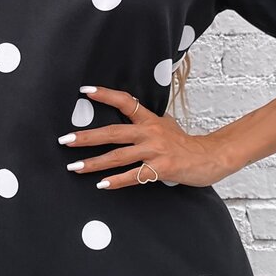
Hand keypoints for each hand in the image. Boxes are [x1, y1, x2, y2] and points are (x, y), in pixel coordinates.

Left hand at [57, 85, 229, 189]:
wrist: (209, 158)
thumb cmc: (184, 144)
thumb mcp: (165, 125)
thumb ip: (145, 122)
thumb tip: (127, 114)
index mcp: (149, 119)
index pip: (125, 101)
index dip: (105, 95)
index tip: (84, 91)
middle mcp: (150, 132)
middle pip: (113, 132)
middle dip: (86, 137)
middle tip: (65, 140)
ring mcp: (155, 150)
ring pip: (119, 156)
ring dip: (94, 163)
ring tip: (75, 167)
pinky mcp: (161, 168)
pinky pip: (134, 176)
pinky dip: (117, 181)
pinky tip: (102, 185)